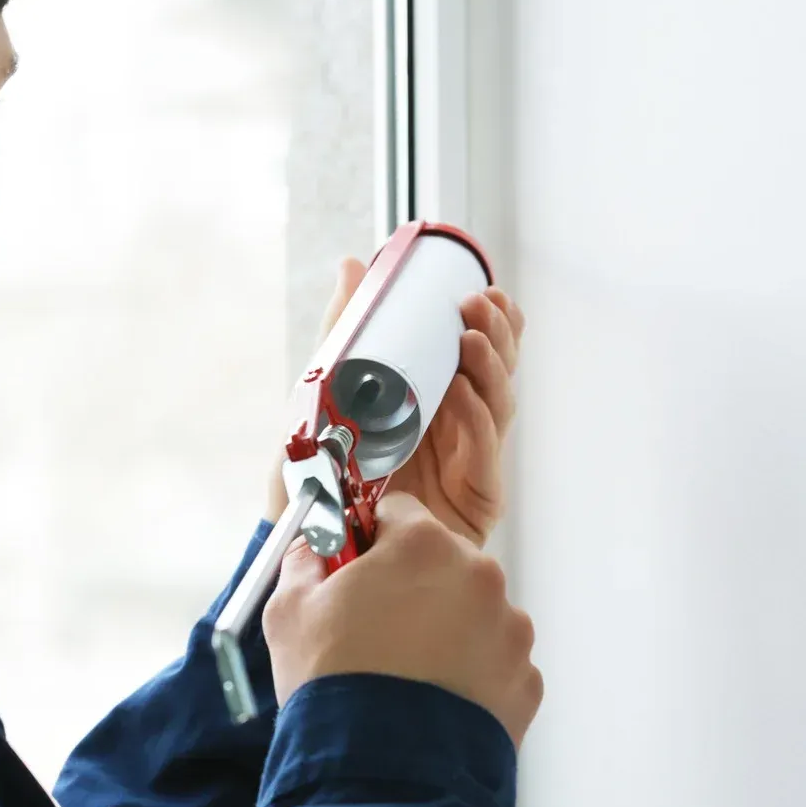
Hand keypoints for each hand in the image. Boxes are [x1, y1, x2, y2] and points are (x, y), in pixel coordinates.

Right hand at [263, 491, 542, 746]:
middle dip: (412, 584)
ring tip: (405, 673)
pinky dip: (469, 673)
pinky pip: (494, 661)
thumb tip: (310, 548)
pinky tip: (432, 699)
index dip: (371, 539)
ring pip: (473, 611)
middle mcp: (480, 577)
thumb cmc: (335, 685)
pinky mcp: (525, 681)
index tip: (356, 568)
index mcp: (424, 546)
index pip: (398, 512)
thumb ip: (303, 562)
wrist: (380, 777)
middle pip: (443, 561)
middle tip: (376, 628)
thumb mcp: (290, 611)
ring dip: (445, 628)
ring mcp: (510, 631)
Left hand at [265, 256, 525, 548]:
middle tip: (478, 304)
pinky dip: (476, 419)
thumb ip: (343, 331)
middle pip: (498, 374)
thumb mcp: (322, 392)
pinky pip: (484, 453)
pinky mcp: (472, 500)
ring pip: (499, 406)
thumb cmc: (318, 473)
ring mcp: (468, 462)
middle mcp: (458, 428)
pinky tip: (463, 394)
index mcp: (433, 400)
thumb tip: (352, 265)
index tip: (482, 289)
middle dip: (497, 335)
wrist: (306, 541)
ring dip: (491, 368)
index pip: (478, 354)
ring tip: (470, 338)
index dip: (492, 321)